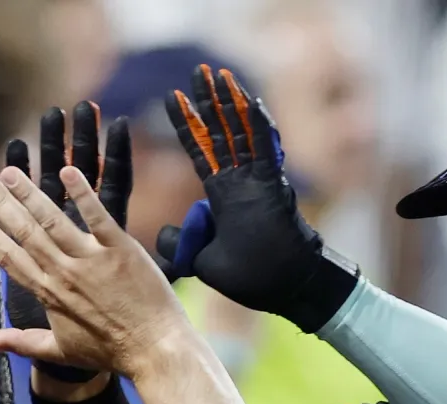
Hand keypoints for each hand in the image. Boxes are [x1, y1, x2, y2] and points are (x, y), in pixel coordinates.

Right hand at [0, 157, 191, 376]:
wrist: (155, 349)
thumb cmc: (110, 352)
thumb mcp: (61, 352)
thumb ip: (23, 343)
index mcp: (48, 294)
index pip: (9, 258)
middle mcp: (64, 273)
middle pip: (25, 232)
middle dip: (2, 204)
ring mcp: (92, 260)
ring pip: (53, 220)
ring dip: (29, 194)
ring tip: (10, 171)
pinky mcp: (121, 249)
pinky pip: (97, 217)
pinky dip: (82, 194)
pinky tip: (67, 171)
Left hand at [158, 65, 357, 332]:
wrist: (284, 290)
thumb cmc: (251, 280)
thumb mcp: (201, 261)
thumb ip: (181, 243)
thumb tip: (162, 233)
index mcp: (223, 197)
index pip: (201, 151)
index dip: (188, 125)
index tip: (172, 97)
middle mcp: (241, 182)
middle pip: (221, 132)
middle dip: (209, 101)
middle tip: (199, 70)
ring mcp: (258, 183)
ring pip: (242, 134)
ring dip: (230, 104)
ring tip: (218, 74)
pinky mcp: (274, 189)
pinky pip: (266, 153)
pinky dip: (260, 129)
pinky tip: (250, 102)